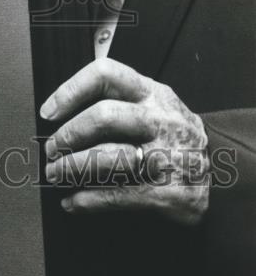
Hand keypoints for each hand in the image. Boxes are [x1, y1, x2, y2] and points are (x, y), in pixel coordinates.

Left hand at [41, 58, 209, 224]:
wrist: (225, 177)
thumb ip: (116, 104)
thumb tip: (58, 116)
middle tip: (51, 150)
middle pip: (104, 116)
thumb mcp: (153, 108)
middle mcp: (161, 119)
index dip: (70, 90)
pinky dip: (89, 200)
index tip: (49, 111)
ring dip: (72, 168)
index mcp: (152, 92)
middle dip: (68, 134)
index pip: (106, 74)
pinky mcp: (172, 193)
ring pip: (110, 156)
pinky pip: (120, 195)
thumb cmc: (172, 139)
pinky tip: (74, 201)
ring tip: (56, 174)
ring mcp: (169, 155)